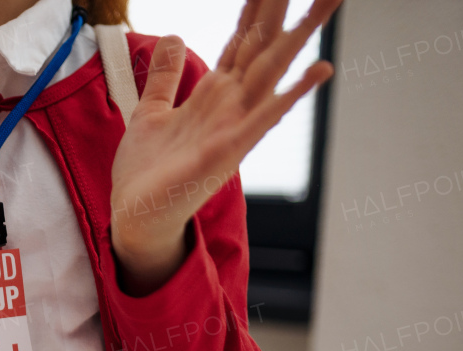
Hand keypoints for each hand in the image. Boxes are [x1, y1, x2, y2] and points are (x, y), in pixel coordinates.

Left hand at [109, 0, 340, 294]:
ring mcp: (233, 128)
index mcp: (213, 95)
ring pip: (271, 72)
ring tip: (327, 2)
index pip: (242, 40)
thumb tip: (173, 37)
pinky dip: (289, 94)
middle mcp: (230, 107)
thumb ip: (165, 77)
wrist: (136, 218)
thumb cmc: (148, 173)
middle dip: (286, 11)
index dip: (257, 7)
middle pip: (264, 47)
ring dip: (299, 37)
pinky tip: (318, 70)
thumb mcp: (150, 112)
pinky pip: (262, 119)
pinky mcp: (225, 153)